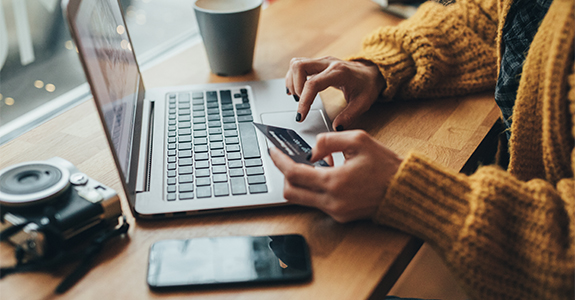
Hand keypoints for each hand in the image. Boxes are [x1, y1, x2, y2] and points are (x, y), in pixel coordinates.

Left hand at [269, 130, 401, 222]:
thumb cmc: (385, 165)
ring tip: (313, 164)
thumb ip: (328, 140)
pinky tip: (327, 174)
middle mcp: (332, 201)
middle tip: (287, 159)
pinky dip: (315, 188)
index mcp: (334, 182)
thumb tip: (311, 151)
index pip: (294, 174)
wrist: (405, 191)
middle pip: (291, 192)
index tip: (272, 151)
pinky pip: (317, 203)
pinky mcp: (341, 217)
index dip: (279, 161)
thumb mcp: (358, 140)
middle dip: (284, 174)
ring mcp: (336, 212)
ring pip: (302, 199)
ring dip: (300, 182)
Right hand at [285, 56, 384, 130]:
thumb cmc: (367, 86)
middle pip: (299, 66)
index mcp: (338, 72)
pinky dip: (293, 77)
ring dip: (292, 81)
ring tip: (298, 97)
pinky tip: (296, 90)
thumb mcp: (363, 103)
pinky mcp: (318, 63)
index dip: (304, 101)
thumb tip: (336, 127)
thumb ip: (349, 116)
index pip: (313, 84)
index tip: (301, 116)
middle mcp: (328, 63)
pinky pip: (299, 65)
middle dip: (295, 87)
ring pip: (296, 64)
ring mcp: (322, 61)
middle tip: (300, 102)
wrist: (372, 72)